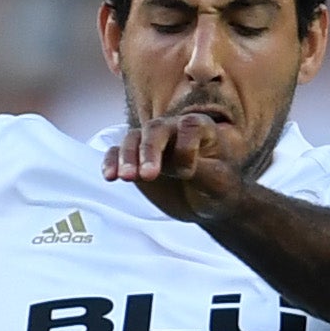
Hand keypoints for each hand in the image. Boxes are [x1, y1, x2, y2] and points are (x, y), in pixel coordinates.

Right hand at [111, 108, 248, 222]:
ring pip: (133, 139)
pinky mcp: (135, 158)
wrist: (206, 204)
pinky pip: (117, 153)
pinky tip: (110, 177)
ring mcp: (152, 143)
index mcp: (200, 128)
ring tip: (126, 178)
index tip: (188, 173)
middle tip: (147, 175)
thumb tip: (178, 164)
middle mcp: (173, 130)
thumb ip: (201, 170)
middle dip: (149, 150)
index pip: (189, 126)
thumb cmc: (219, 189)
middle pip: (156, 130)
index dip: (186, 147)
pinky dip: (111, 162)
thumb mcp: (218, 182)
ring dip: (127, 157)